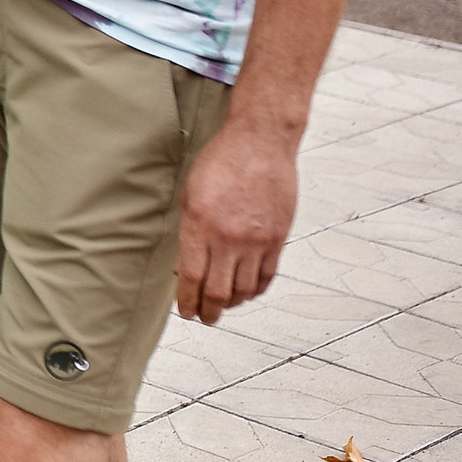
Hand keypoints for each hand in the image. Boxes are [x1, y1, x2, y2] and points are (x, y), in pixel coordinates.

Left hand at [176, 121, 297, 323]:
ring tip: (223, 306)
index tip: (185, 312)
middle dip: (208, 311)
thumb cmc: (220, 164)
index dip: (186, 301)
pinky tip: (245, 292)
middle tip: (203, 318)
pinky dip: (254, 291)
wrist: (259, 143)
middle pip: (218, 292)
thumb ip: (189, 233)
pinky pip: (266, 276)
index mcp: (200, 225)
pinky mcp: (277, 238)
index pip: (192, 278)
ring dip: (231, 304)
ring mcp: (256, 240)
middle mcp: (229, 237)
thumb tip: (186, 268)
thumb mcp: (190, 195)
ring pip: (244, 290)